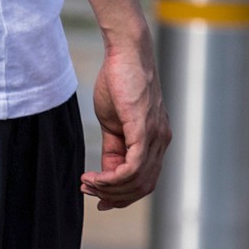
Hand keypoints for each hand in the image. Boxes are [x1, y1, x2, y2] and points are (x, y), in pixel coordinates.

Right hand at [82, 30, 171, 210]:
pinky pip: (132, 168)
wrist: (126, 51)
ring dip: (108, 188)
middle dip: (112, 195)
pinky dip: (111, 179)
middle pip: (141, 187)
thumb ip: (114, 149)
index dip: (120, 196)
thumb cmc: (120, 81)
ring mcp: (155, 136)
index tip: (96, 197)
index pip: (144, 181)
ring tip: (87, 182)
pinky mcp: (144, 130)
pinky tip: (94, 176)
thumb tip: (107, 172)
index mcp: (156, 140)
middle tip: (87, 189)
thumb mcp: (114, 122)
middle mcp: (161, 140)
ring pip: (135, 181)